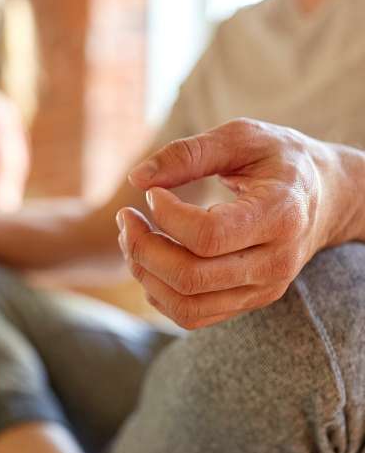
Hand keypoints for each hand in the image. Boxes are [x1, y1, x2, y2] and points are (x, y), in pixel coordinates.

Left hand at [117, 118, 353, 328]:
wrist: (325, 196)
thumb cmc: (279, 159)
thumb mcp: (241, 137)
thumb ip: (189, 153)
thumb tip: (137, 178)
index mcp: (279, 215)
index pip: (208, 235)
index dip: (166, 216)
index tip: (152, 193)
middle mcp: (275, 262)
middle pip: (191, 277)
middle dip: (142, 248)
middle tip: (126, 217)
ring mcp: (263, 289)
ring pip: (186, 305)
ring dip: (145, 273)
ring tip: (133, 237)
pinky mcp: (249, 301)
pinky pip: (192, 315)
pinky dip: (158, 291)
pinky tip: (151, 258)